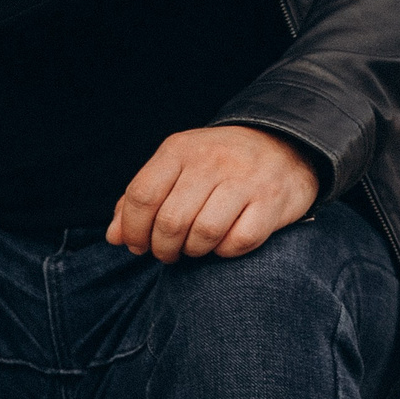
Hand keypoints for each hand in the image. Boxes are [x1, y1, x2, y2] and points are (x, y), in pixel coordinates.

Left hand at [108, 126, 319, 261]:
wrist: (285, 145)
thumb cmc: (219, 165)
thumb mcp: (177, 167)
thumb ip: (142, 199)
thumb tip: (114, 236)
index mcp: (181, 149)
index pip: (142, 195)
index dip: (134, 229)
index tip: (138, 244)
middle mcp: (212, 160)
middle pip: (170, 220)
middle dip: (163, 248)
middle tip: (168, 253)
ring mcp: (245, 180)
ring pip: (203, 233)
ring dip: (193, 251)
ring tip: (195, 247)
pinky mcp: (271, 202)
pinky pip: (238, 241)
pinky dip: (225, 252)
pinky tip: (224, 243)